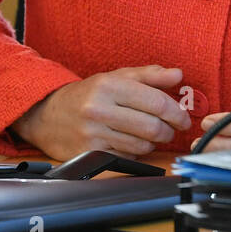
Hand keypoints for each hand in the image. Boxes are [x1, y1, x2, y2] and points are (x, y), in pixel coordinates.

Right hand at [12, 64, 190, 160]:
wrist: (47, 114)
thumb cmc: (88, 94)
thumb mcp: (116, 77)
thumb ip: (150, 75)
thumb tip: (178, 74)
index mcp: (110, 86)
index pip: (157, 103)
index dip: (177, 113)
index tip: (184, 119)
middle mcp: (100, 109)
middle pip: (152, 127)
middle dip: (169, 130)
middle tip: (171, 129)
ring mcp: (93, 134)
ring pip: (142, 145)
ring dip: (153, 142)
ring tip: (149, 134)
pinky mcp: (89, 153)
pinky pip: (127, 157)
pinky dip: (136, 153)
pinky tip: (130, 142)